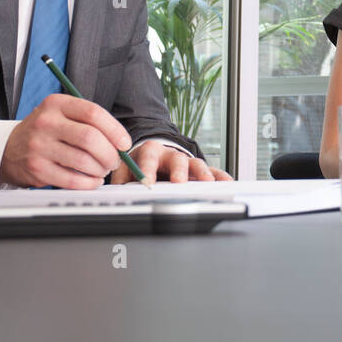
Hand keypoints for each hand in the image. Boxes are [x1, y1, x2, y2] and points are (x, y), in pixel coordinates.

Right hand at [0, 93, 130, 189]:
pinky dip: (89, 183)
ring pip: (83, 160)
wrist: (9, 149)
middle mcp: (46, 122)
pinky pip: (72, 179)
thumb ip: (88, 122)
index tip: (124, 143)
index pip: (93, 113)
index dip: (115, 130)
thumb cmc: (45, 131)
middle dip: (110, 153)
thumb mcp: (61, 115)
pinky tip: (92, 180)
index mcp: (56, 104)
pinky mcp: (37, 168)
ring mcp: (39, 146)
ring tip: (102, 170)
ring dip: (100, 169)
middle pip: (90, 138)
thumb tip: (120, 143)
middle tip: (114, 161)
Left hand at [110, 141, 233, 183]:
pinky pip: (213, 171)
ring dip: (203, 173)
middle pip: (176, 160)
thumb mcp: (125, 168)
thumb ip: (121, 177)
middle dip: (179, 171)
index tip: (146, 182)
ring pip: (197, 164)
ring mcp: (187, 162)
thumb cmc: (140, 164)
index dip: (147, 170)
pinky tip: (227, 182)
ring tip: (207, 182)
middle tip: (179, 182)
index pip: (148, 159)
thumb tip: (115, 189)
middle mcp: (170, 154)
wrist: (153, 153)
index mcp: (150, 152)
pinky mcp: (199, 170)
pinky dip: (220, 176)